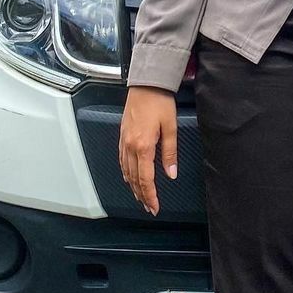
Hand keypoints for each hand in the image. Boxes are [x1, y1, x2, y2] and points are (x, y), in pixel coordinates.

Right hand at [118, 86, 177, 214]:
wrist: (146, 85)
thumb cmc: (160, 102)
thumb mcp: (171, 128)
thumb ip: (170, 152)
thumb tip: (171, 173)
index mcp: (143, 146)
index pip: (146, 178)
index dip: (150, 195)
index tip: (154, 206)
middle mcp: (130, 146)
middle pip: (134, 178)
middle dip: (142, 195)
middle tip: (149, 207)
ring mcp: (124, 141)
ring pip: (126, 171)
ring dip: (133, 186)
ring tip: (141, 197)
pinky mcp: (122, 136)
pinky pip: (121, 160)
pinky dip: (126, 172)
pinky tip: (129, 177)